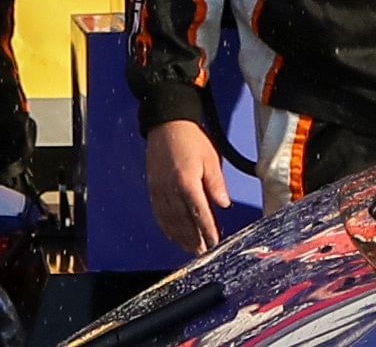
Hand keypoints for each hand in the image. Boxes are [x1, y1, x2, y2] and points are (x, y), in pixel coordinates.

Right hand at [146, 117, 229, 256]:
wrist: (166, 124)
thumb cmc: (190, 138)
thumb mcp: (210, 158)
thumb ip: (216, 183)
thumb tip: (223, 204)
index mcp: (187, 182)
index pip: (199, 213)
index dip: (207, 230)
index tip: (214, 242)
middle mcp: (171, 190)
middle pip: (183, 221)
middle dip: (193, 238)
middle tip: (202, 251)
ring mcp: (159, 190)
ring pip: (170, 220)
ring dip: (180, 236)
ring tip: (189, 248)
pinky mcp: (152, 188)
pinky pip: (159, 213)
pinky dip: (166, 226)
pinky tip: (172, 234)